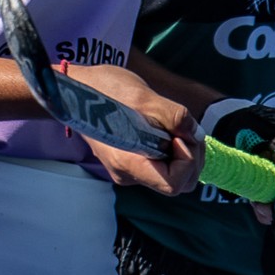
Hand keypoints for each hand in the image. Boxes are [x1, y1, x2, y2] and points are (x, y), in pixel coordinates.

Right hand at [68, 62, 201, 194]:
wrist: (77, 90)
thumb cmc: (106, 90)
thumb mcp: (145, 97)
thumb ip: (175, 117)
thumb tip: (197, 134)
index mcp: (128, 163)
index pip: (173, 185)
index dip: (187, 161)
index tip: (179, 135)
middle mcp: (127, 174)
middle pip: (177, 183)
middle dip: (191, 157)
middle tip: (185, 129)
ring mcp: (128, 170)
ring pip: (171, 175)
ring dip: (183, 153)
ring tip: (175, 127)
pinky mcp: (130, 161)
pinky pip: (160, 165)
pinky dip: (171, 150)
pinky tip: (164, 129)